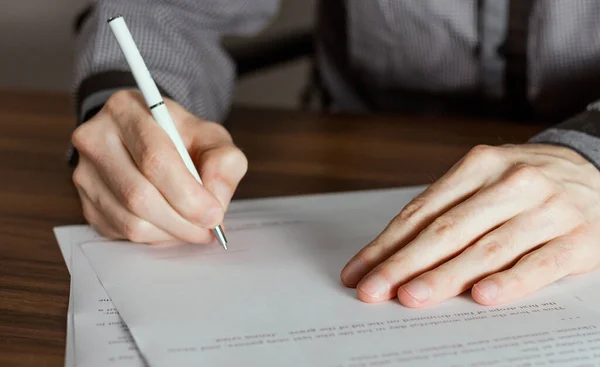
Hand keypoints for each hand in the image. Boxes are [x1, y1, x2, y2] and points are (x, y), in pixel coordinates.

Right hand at [71, 90, 246, 243]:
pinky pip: (123, 232)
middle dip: (182, 220)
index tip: (214, 214)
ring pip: (131, 220)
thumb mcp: (211, 137)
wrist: (146, 140)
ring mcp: (85, 173)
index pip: (155, 159)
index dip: (188, 194)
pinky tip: (171, 223)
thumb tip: (214, 200)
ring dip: (171, 232)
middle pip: (139, 195)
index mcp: (126, 111)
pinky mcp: (86, 203)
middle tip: (209, 228)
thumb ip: (224, 162)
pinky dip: (156, 236)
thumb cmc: (181, 138)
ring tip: (194, 226)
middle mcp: (96, 139)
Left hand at [341, 144, 599, 306]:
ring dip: (446, 276)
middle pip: (447, 229)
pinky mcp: (579, 239)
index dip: (387, 244)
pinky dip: (510, 281)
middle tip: (373, 290)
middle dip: (403, 263)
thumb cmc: (528, 183)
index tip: (359, 270)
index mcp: (480, 165)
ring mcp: (547, 210)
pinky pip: (539, 264)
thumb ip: (448, 210)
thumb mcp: (487, 181)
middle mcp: (512, 183)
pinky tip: (482, 296)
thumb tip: (397, 252)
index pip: (422, 211)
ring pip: (487, 248)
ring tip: (412, 296)